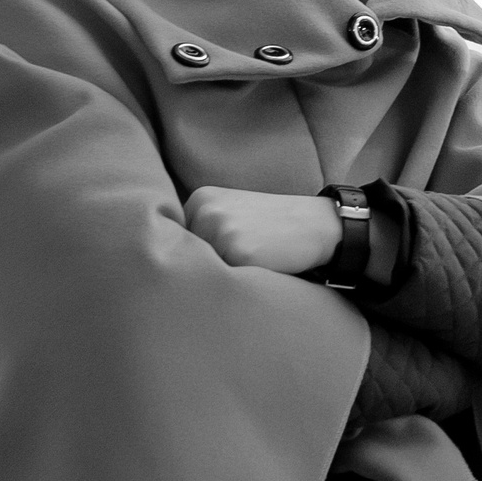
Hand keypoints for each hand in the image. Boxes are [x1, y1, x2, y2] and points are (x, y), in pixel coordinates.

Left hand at [183, 186, 338, 273]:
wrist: (316, 225)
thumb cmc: (273, 226)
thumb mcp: (232, 212)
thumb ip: (201, 229)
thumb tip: (165, 265)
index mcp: (200, 199)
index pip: (176, 243)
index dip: (199, 256)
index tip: (227, 250)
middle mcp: (204, 212)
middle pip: (184, 260)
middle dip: (206, 267)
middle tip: (243, 256)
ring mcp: (219, 231)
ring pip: (202, 273)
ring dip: (220, 277)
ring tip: (252, 261)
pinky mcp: (236, 252)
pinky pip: (224, 281)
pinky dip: (239, 282)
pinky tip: (260, 267)